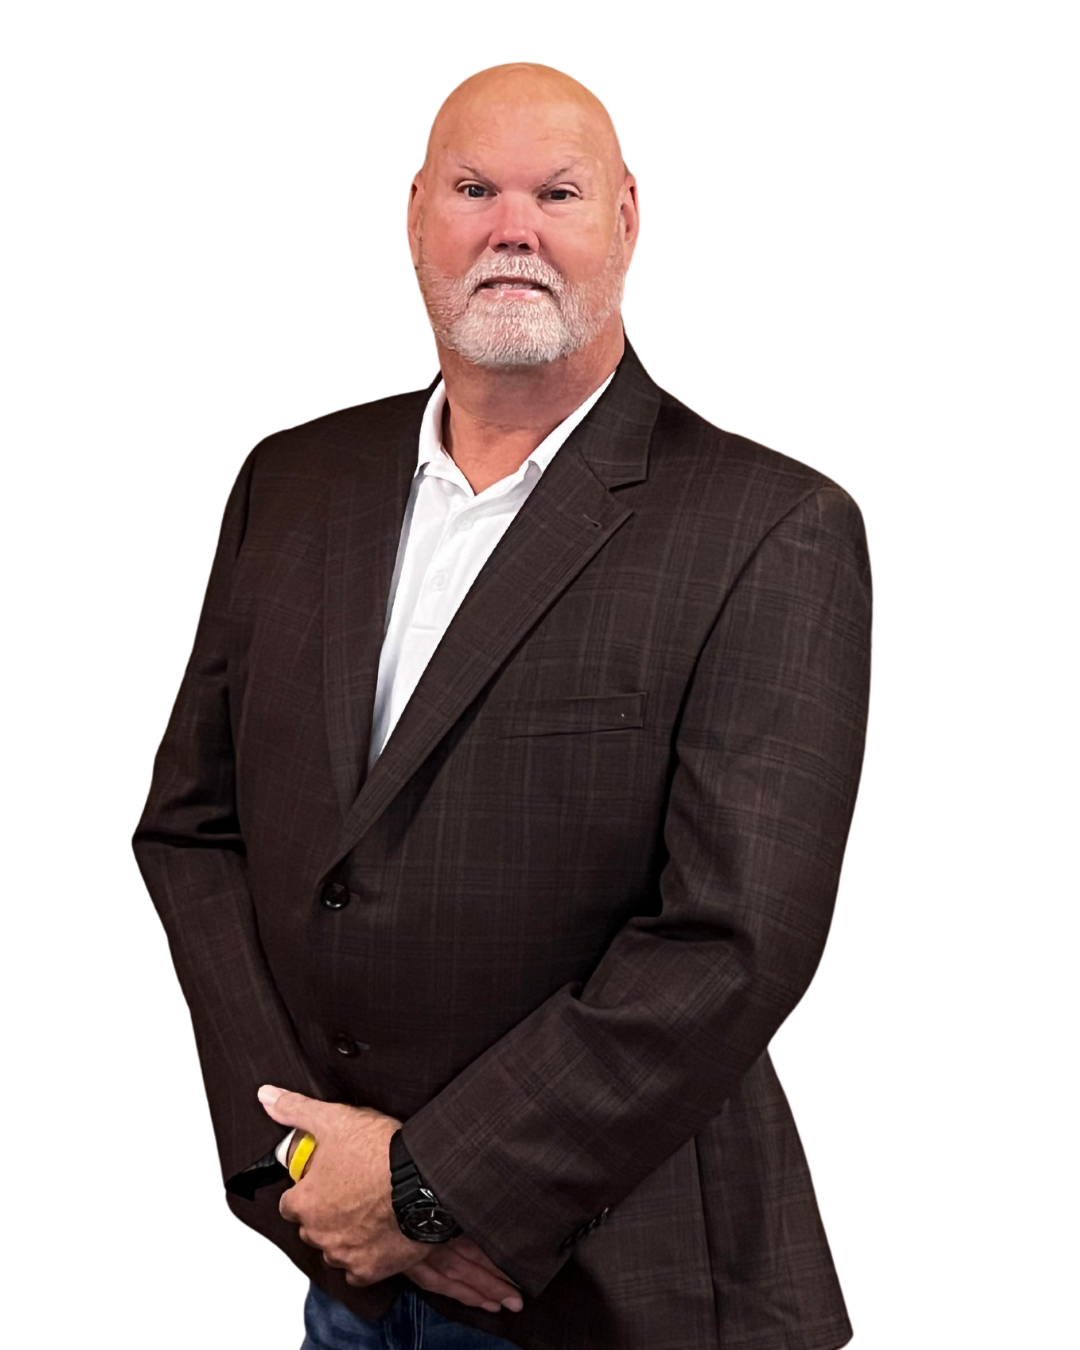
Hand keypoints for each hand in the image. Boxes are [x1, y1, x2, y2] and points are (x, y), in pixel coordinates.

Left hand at [262, 1085, 522, 1312]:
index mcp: (305, 1202)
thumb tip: (267, 1097)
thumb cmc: (382, 1152)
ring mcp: (345, 1254)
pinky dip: (365, 1256)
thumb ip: (295, 1110)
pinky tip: (379, 1233)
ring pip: (334, 1248)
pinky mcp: (372, 1270)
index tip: (325, 1178)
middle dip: (326, 1211)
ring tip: (367, 1208)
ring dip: (344, 1234)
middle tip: (350, 1189)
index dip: (307, 1188)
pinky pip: (359, 1269)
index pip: (290, 1203)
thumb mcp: (334, 1119)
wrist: (424, 1180)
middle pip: (312, 1226)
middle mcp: (319, 1233)